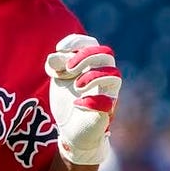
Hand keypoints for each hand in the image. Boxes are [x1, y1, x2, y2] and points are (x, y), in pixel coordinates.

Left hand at [45, 34, 121, 164]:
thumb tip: (54, 57)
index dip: (78, 41)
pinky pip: (108, 103)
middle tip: (68, 69)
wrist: (69, 129)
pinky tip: (77, 103)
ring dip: (92, 77)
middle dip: (86, 56)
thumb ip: (56, 65)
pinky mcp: (105, 112)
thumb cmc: (67, 98)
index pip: (93, 44)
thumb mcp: (58, 79)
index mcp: (92, 64)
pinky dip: (92, 101)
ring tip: (76, 86)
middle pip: (107, 54)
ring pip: (115, 76)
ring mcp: (107, 93)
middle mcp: (104, 76)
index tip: (59, 48)